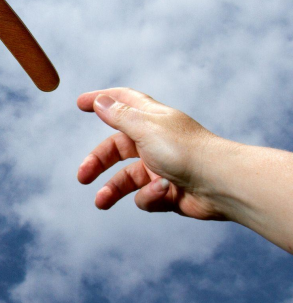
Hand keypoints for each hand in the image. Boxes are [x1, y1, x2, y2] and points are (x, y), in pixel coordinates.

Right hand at [76, 87, 229, 219]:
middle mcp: (155, 141)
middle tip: (82, 177)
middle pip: (117, 148)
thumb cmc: (185, 151)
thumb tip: (100, 101)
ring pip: (127, 178)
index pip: (122, 102)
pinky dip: (150, 197)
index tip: (80, 103)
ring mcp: (162, 167)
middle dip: (98, 162)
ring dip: (113, 189)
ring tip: (101, 202)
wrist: (221, 185)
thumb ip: (119, 116)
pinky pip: (146, 196)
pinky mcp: (169, 192)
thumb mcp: (144, 128)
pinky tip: (163, 193)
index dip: (101, 100)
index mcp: (151, 119)